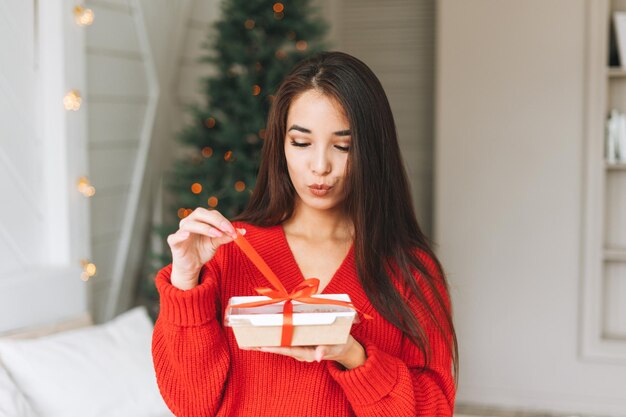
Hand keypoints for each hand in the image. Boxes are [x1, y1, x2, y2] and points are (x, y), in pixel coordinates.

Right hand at [166, 208, 244, 289]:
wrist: (192, 266)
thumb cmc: (202, 250)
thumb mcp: (216, 243)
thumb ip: (226, 236)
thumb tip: (242, 231)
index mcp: (200, 220)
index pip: (212, 214)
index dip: (224, 221)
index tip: (234, 231)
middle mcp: (189, 222)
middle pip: (200, 213)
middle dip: (215, 220)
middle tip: (227, 229)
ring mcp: (181, 231)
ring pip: (190, 224)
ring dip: (204, 228)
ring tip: (216, 234)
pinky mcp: (174, 242)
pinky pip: (175, 237)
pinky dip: (180, 235)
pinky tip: (187, 235)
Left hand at [243, 335, 366, 369]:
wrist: (344, 346)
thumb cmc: (339, 344)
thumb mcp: (335, 346)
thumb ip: (325, 349)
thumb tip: (317, 356)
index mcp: (306, 352)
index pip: (287, 350)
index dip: (274, 348)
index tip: (261, 347)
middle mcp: (300, 351)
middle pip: (279, 348)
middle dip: (264, 346)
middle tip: (248, 343)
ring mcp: (299, 347)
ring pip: (280, 344)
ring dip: (266, 341)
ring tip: (251, 338)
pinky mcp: (299, 342)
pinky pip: (285, 340)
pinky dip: (275, 336)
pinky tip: (265, 332)